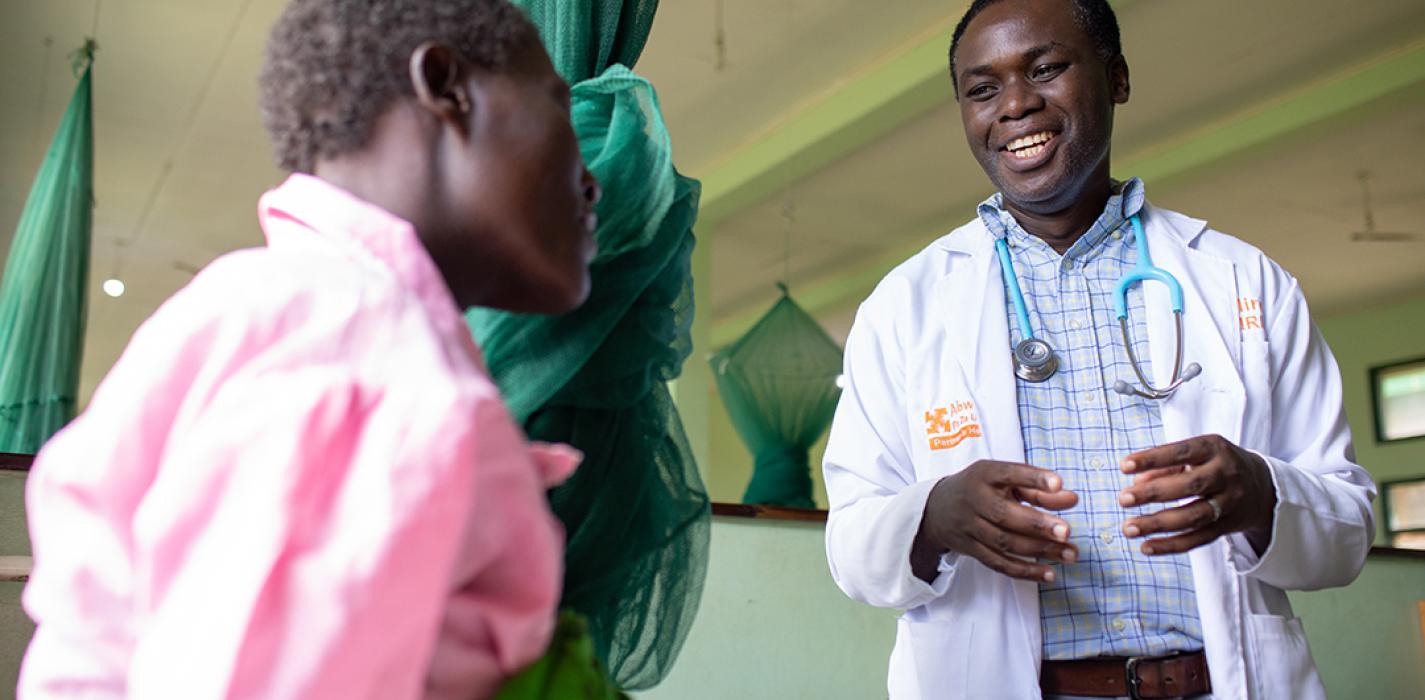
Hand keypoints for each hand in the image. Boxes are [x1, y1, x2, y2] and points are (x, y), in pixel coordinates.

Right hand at [913, 460, 1079, 582]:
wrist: (938, 509)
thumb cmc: (981, 489)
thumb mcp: (1005, 481)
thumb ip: (1039, 489)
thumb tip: (1072, 498)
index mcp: (984, 475)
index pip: (1008, 473)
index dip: (1033, 478)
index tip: (1058, 483)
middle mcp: (974, 499)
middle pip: (1004, 515)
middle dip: (1037, 524)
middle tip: (1066, 531)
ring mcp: (970, 527)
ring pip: (1004, 542)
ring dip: (1039, 550)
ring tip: (1070, 553)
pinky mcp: (971, 549)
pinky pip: (998, 563)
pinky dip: (1024, 571)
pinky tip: (1049, 573)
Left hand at [1118, 434, 1276, 555]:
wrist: (1262, 485)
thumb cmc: (1213, 463)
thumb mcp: (1195, 454)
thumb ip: (1164, 465)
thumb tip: (1136, 482)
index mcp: (1214, 448)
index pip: (1181, 452)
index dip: (1152, 459)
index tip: (1123, 466)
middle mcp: (1226, 474)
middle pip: (1190, 486)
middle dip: (1153, 493)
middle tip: (1123, 499)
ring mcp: (1230, 502)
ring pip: (1194, 516)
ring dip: (1158, 524)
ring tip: (1128, 528)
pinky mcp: (1228, 526)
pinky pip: (1199, 539)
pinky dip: (1171, 545)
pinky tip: (1146, 547)